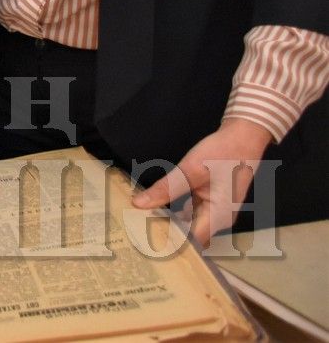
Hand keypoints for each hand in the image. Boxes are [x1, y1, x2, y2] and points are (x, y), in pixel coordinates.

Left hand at [132, 118, 271, 246]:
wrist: (244, 136)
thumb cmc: (224, 152)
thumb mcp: (191, 170)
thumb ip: (166, 189)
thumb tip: (140, 204)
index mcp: (218, 216)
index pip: (190, 241)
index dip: (167, 243)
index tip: (143, 242)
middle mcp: (219, 219)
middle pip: (189, 235)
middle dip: (164, 235)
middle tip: (135, 232)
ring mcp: (216, 211)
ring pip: (188, 225)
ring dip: (168, 223)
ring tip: (140, 224)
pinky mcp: (210, 202)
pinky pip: (190, 213)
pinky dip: (174, 212)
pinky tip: (156, 209)